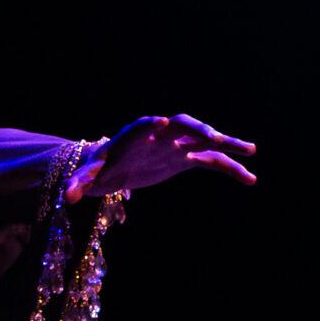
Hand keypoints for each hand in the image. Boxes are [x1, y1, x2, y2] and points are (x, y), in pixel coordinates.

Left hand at [66, 114, 257, 201]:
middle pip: (182, 125)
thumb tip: (67, 197)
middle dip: (196, 128)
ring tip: (252, 150)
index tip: (163, 123)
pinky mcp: (186, 159)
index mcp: (134, 134)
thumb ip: (79, 184)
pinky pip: (212, 162)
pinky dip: (230, 168)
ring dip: (228, 144)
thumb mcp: (88, 177)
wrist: (111, 168)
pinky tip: (250, 179)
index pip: (144, 124)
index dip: (153, 124)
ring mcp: (177, 145)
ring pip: (205, 141)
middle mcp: (160, 134)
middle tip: (213, 137)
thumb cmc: (97, 169)